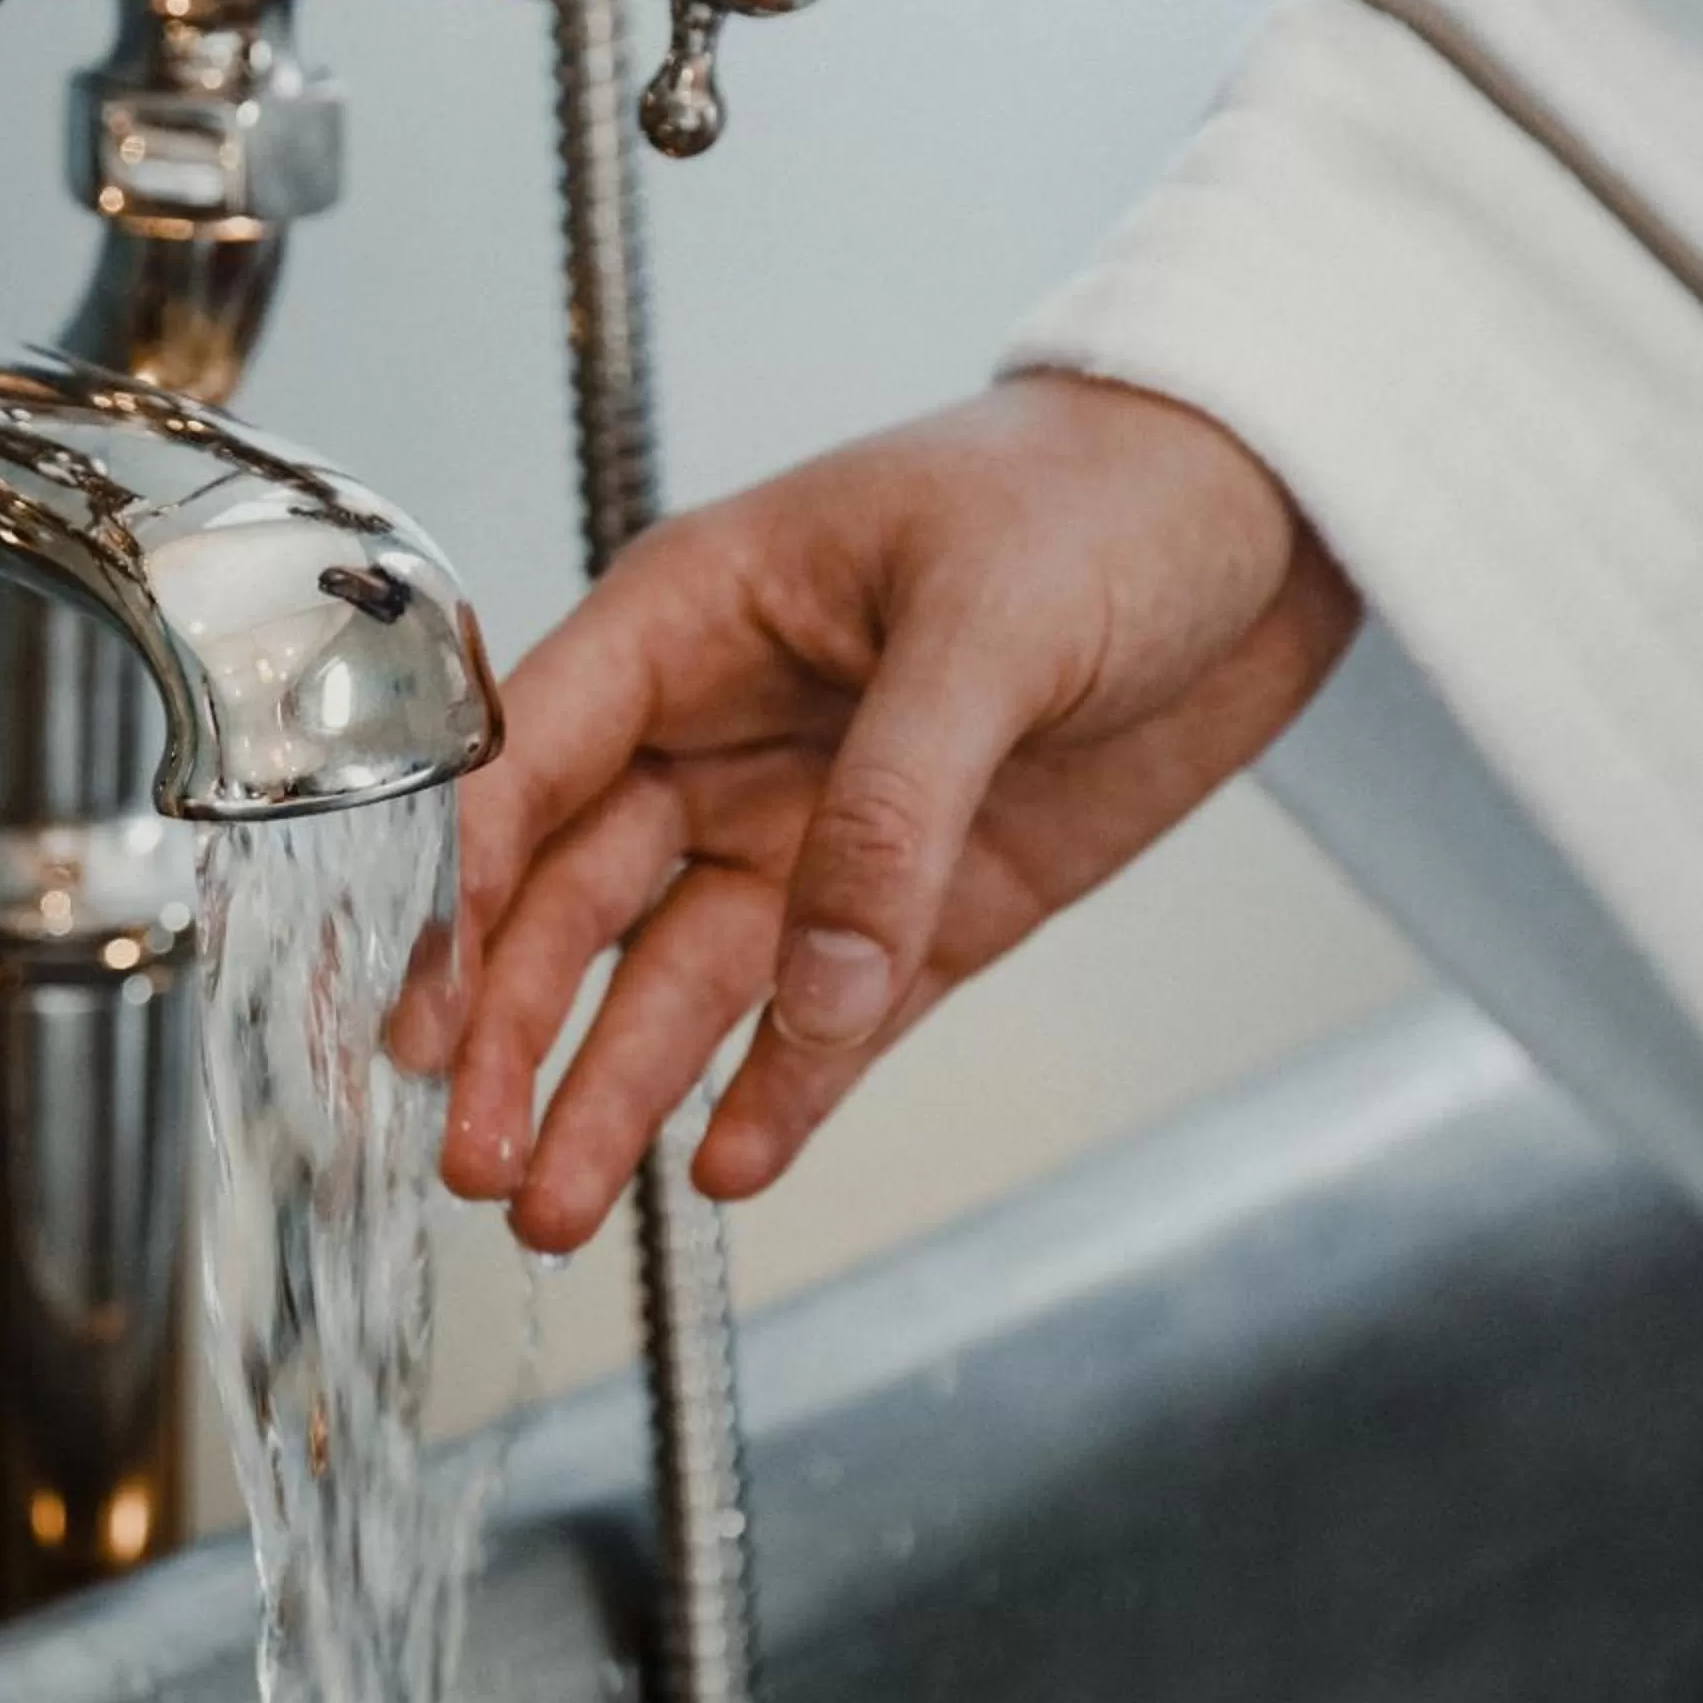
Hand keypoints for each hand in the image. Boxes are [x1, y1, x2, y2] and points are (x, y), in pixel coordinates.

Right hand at [395, 372, 1361, 1252]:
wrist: (1274, 512)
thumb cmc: (1106, 491)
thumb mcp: (990, 622)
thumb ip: (891, 804)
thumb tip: (819, 979)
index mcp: (695, 621)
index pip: (531, 764)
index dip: (465, 892)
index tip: (428, 1017)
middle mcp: (726, 736)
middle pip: (581, 901)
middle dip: (521, 1032)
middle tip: (480, 1160)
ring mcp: (818, 830)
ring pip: (683, 981)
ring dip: (619, 1092)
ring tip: (561, 1211)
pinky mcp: (920, 907)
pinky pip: (827, 1020)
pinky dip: (781, 1094)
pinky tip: (728, 1169)